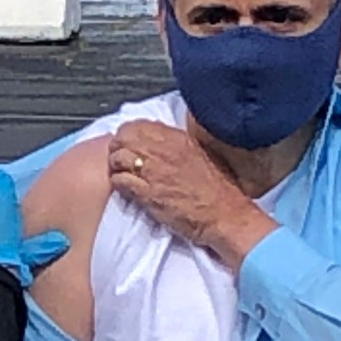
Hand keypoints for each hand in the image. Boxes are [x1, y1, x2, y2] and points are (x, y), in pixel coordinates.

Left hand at [108, 122, 279, 267]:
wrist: (225, 214)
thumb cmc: (217, 189)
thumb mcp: (200, 154)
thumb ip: (177, 145)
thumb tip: (159, 143)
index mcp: (176, 138)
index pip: (137, 125)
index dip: (128, 135)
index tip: (129, 145)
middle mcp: (163, 150)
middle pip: (123, 138)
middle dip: (118, 148)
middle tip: (121, 160)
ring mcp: (153, 171)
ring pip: (117, 158)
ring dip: (116, 167)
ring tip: (123, 175)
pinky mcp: (147, 193)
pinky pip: (120, 181)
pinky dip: (118, 184)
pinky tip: (126, 189)